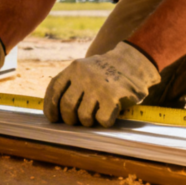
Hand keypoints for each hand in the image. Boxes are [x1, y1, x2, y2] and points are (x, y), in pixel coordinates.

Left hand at [43, 42, 160, 127]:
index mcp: (74, 69)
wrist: (135, 62)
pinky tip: (109, 114)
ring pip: (83, 116)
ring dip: (87, 122)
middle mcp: (84, 76)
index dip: (50, 107)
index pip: (54, 89)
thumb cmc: (107, 72)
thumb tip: (56, 112)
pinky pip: (102, 120)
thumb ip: (71, 84)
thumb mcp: (85, 69)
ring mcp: (99, 87)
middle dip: (69, 119)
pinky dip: (104, 122)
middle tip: (75, 121)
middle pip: (66, 106)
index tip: (53, 118)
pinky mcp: (113, 97)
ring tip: (94, 116)